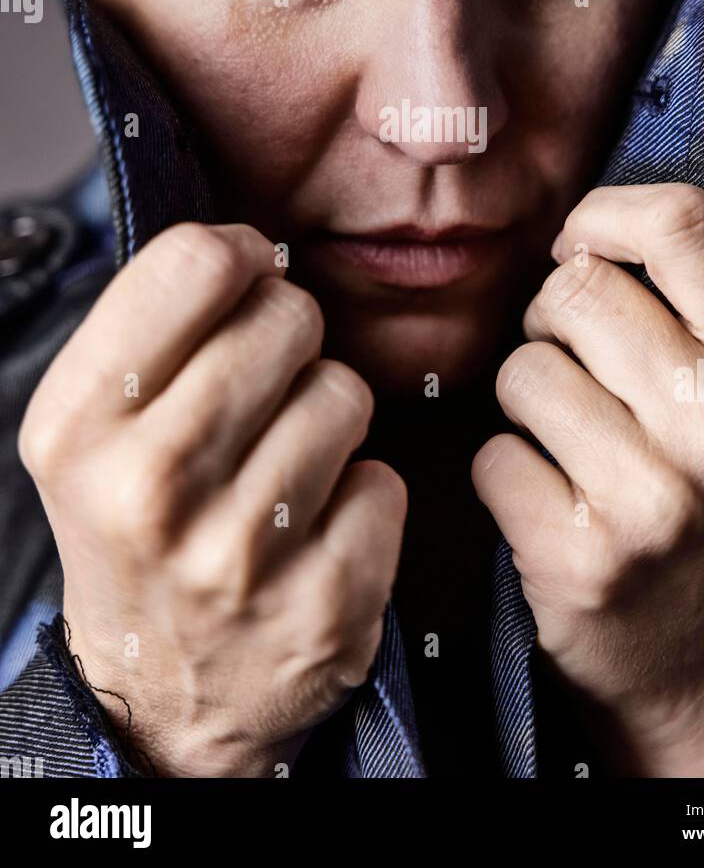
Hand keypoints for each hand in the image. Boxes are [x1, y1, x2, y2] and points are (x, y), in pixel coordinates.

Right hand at [19, 222, 405, 776]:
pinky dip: (362, 494)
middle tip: (264, 386)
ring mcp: (240, 552)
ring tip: (284, 464)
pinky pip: (385, 480)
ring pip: (345, 393)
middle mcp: (149, 487)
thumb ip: (153, 329)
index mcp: (79, 426)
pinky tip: (316, 527)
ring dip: (328, 417)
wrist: (163, 694)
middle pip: (286, 317)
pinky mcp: (323, 602)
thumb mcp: (95, 429)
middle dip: (290, 336)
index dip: (237, 256)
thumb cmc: (139, 530)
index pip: (193, 263)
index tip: (246, 279)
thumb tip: (247, 249)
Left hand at [471, 184, 703, 776]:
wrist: (697, 650)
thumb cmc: (701, 485)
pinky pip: (493, 454)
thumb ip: (691, 292)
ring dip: (527, 400)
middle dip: (553, 320)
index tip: (581, 248)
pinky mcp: (585, 555)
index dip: (605, 216)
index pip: (684, 223)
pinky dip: (506, 473)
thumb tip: (583, 224)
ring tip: (573, 446)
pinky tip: (551, 504)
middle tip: (581, 374)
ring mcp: (659, 498)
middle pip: (576, 288)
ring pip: (523, 369)